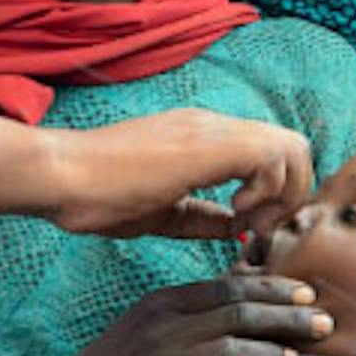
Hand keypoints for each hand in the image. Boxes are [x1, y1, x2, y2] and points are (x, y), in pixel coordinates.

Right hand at [46, 275, 332, 355]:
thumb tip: (249, 286)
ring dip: (272, 354)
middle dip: (288, 317)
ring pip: (229, 351)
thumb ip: (196, 306)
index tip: (308, 292)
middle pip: (237, 315)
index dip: (273, 288)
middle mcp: (164, 327)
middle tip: (324, 322)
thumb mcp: (152, 319)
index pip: (228, 287)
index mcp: (165, 302)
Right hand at [55, 109, 313, 240]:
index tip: (247, 228)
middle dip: (291, 194)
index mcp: (201, 137)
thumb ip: (203, 218)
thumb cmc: (97, 195)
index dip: (274, 195)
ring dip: (283, 193)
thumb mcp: (162, 212)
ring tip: (249, 222)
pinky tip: (236, 211)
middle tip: (258, 228)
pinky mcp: (207, 144)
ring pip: (293, 146)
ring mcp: (211, 130)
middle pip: (294, 145)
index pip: (269, 152)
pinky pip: (272, 156)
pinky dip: (268, 191)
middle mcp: (212, 125)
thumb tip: (239, 230)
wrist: (61, 176)